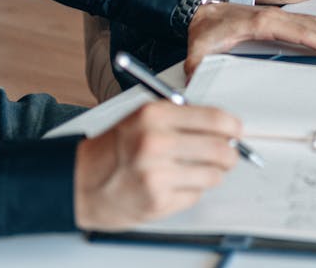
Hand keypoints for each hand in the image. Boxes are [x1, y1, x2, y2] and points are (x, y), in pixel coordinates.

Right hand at [73, 100, 239, 230]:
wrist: (79, 181)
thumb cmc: (113, 148)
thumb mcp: (142, 118)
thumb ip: (181, 118)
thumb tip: (223, 126)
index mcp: (153, 116)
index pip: (214, 119)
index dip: (232, 127)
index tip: (237, 131)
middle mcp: (155, 143)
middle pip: (220, 150)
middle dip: (230, 154)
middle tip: (229, 155)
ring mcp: (156, 175)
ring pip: (212, 175)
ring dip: (212, 174)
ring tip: (197, 170)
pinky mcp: (157, 201)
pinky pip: (195, 195)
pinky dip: (192, 190)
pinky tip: (174, 184)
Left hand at [183, 1, 315, 77]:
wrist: (199, 9)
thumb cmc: (204, 27)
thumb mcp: (198, 49)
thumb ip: (197, 67)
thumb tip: (196, 84)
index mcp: (260, 23)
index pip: (300, 31)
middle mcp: (273, 16)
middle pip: (314, 26)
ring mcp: (276, 15)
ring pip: (313, 21)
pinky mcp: (276, 18)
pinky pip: (306, 22)